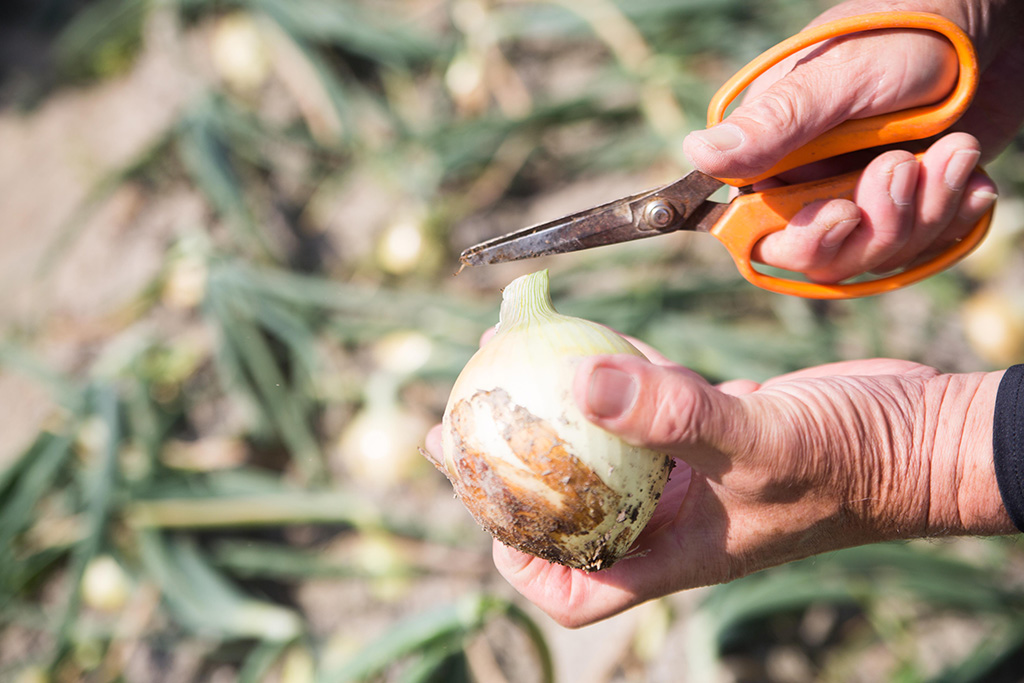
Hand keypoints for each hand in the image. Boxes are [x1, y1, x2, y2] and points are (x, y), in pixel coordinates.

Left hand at [428, 347, 1011, 627]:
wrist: (919, 434)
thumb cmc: (852, 462)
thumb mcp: (756, 439)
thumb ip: (672, 415)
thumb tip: (580, 384)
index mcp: (674, 551)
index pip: (577, 585)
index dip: (520, 558)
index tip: (484, 504)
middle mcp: (672, 517)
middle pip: (570, 503)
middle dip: (510, 467)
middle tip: (456, 419)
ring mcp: (691, 473)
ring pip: (602, 443)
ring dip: (556, 405)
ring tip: (505, 355)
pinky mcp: (711, 428)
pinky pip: (647, 404)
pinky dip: (620, 373)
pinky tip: (594, 334)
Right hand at [683, 0, 1023, 283]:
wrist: (995, 26)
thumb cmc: (910, 32)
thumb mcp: (842, 75)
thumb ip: (776, 122)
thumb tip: (697, 152)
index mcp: (774, 154)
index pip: (760, 230)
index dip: (801, 239)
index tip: (842, 213)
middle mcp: (811, 183)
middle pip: (821, 257)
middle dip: (873, 227)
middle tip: (904, 166)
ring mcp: (862, 196)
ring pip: (875, 254)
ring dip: (925, 211)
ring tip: (956, 148)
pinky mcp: (910, 205)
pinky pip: (922, 246)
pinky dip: (953, 216)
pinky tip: (968, 173)